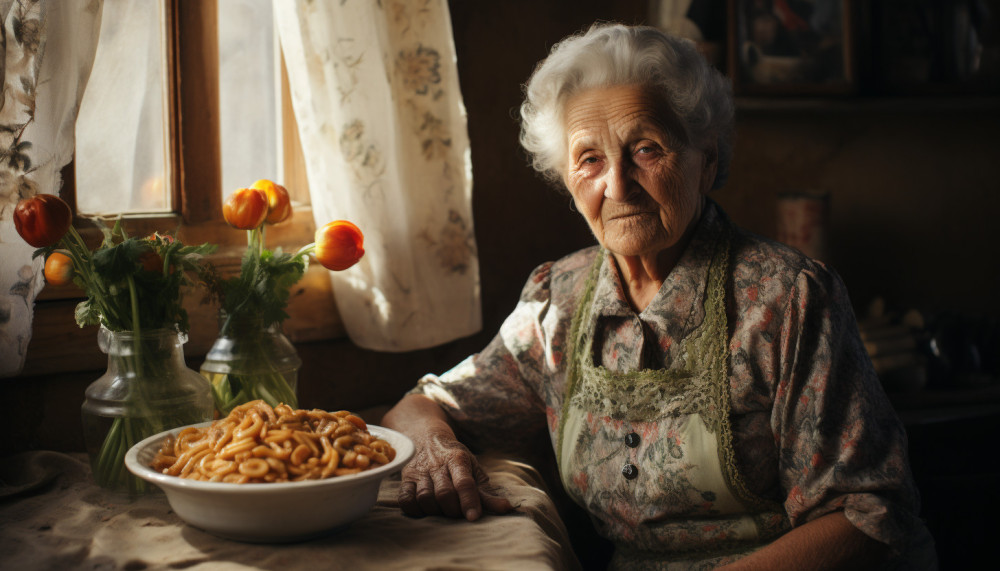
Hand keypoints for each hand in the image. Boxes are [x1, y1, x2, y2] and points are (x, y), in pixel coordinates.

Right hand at [398, 427, 513, 520]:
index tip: (474, 517)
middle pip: (444, 493)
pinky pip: (405, 499)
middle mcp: (437, 464)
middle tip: (459, 514)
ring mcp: (419, 472)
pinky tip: (424, 511)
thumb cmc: (455, 459)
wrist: (427, 438)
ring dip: (435, 511)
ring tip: (443, 512)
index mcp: (457, 459)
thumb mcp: (474, 469)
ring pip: (424, 498)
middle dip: (454, 510)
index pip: (464, 482)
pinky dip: (413, 509)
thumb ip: (487, 492)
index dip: (469, 501)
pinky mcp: (406, 479)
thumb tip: (506, 508)